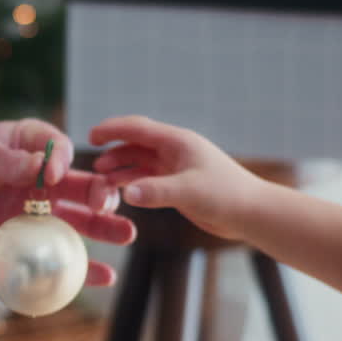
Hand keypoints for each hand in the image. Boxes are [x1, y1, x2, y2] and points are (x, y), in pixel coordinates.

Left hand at [0, 119, 135, 284]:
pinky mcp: (25, 240)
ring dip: (104, 227)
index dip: (62, 162)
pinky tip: (105, 275)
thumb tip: (41, 168)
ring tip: (126, 234)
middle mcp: (42, 179)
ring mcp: (37, 211)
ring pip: (79, 221)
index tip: (51, 175)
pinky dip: (81, 267)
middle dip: (100, 194)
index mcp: (32, 146)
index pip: (61, 151)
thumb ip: (7, 162)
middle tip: (107, 205)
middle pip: (82, 186)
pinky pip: (57, 254)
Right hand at [90, 115, 263, 239]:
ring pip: (139, 163)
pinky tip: (118, 192)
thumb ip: (156, 192)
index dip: (112, 129)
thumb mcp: (189, 192)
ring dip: (120, 169)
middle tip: (91, 164)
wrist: (251, 213)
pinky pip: (147, 179)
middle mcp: (174, 151)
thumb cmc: (226, 196)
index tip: (90, 135)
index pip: (138, 128)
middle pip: (135, 144)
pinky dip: (131, 183)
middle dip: (113, 151)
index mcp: (177, 141)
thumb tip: (125, 192)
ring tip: (101, 180)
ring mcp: (175, 167)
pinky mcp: (177, 185)